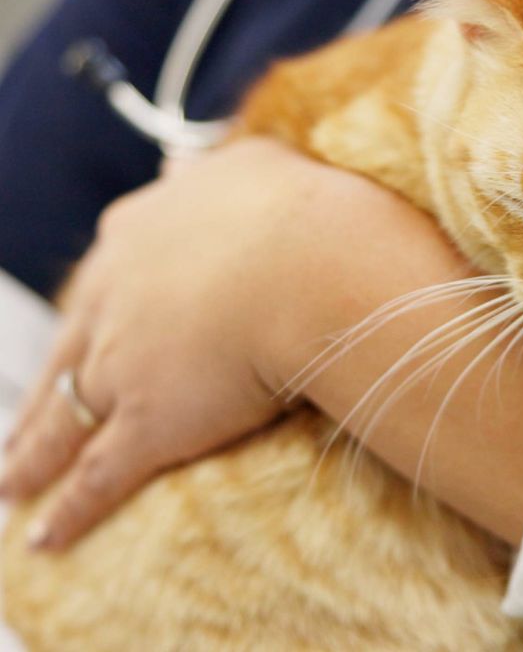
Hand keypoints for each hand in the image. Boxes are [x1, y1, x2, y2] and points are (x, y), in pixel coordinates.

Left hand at [0, 138, 335, 548]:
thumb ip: (211, 169)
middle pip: (67, 356)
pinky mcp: (148, 424)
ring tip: (11, 485)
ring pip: (63, 419)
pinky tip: (47, 536)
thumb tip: (183, 166)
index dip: (92, 315)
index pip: (102, 283)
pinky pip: (98, 475)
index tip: (84, 332)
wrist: (315, 265)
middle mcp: (115, 298)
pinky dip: (71, 511)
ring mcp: (124, 364)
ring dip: (32, 457)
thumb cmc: (298, 209)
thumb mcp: (251, 165)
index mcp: (137, 236)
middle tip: (20, 429)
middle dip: (43, 396)